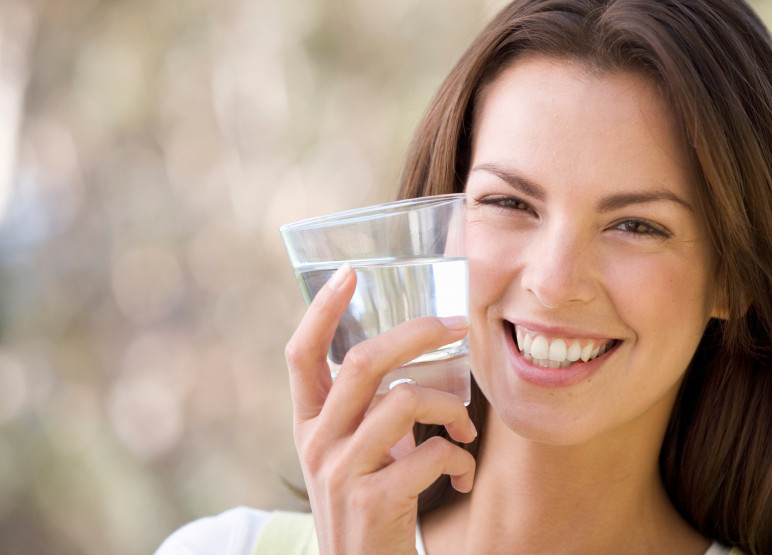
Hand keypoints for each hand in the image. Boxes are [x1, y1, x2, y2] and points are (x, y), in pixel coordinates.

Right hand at [285, 265, 476, 553]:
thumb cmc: (372, 503)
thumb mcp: (355, 453)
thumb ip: (371, 409)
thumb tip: (419, 352)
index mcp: (310, 424)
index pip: (301, 355)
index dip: (322, 310)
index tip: (350, 272)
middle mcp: (318, 443)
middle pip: (364, 362)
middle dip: (417, 334)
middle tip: (456, 324)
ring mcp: (342, 473)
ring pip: (405, 401)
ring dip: (450, 408)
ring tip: (465, 428)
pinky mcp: (373, 501)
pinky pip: (432, 453)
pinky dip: (460, 458)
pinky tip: (461, 476)